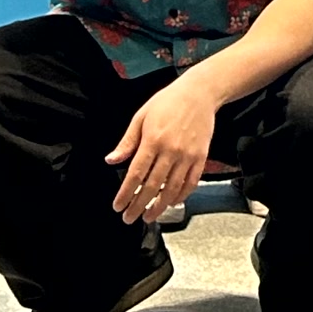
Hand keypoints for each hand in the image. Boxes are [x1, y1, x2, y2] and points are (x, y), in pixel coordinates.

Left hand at [106, 73, 218, 219]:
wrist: (199, 93)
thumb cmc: (167, 102)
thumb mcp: (141, 116)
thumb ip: (127, 141)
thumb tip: (111, 160)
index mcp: (152, 140)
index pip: (136, 174)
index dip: (126, 194)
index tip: (118, 207)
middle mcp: (170, 150)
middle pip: (152, 186)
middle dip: (138, 206)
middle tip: (129, 218)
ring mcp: (187, 155)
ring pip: (172, 189)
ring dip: (159, 207)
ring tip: (148, 217)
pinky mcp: (201, 157)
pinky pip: (191, 183)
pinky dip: (181, 196)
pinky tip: (171, 203)